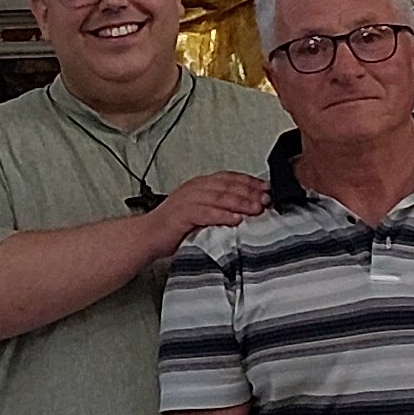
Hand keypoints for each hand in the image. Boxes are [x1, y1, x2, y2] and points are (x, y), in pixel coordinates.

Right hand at [152, 170, 269, 247]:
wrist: (147, 236)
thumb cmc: (174, 227)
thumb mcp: (200, 212)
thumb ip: (219, 207)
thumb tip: (248, 209)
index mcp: (199, 184)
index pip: (229, 178)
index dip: (250, 181)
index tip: (267, 188)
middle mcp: (194, 188)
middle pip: (227, 186)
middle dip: (250, 192)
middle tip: (266, 199)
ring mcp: (187, 200)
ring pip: (219, 197)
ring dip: (241, 202)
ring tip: (257, 209)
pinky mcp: (182, 214)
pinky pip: (206, 213)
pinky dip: (223, 215)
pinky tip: (236, 219)